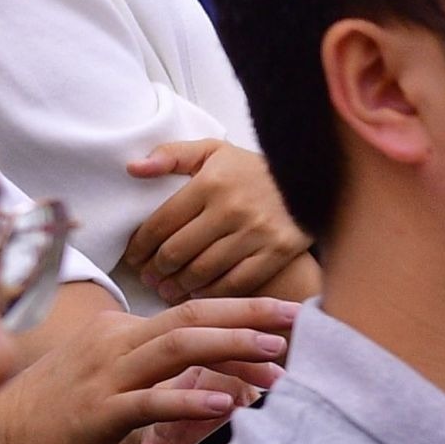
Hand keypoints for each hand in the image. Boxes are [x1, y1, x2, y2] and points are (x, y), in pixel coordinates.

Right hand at [0, 292, 293, 443]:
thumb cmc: (57, 412)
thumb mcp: (108, 377)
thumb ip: (151, 369)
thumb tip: (209, 375)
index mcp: (121, 330)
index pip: (192, 312)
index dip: (242, 312)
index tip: (286, 316)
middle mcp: (115, 341)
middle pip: (192, 316)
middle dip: (249, 315)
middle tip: (296, 322)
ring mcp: (105, 375)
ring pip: (176, 348)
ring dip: (231, 349)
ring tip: (274, 360)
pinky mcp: (96, 413)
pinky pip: (150, 400)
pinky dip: (189, 400)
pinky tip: (225, 405)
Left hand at [122, 141, 315, 300]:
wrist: (311, 178)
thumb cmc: (253, 169)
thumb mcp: (213, 151)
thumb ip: (172, 155)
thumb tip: (133, 169)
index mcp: (210, 182)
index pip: (161, 222)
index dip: (140, 245)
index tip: (133, 257)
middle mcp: (231, 208)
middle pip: (178, 252)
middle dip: (156, 270)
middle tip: (148, 277)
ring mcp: (256, 233)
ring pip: (203, 271)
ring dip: (179, 285)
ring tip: (167, 289)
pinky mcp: (277, 252)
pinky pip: (235, 283)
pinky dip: (212, 292)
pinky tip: (200, 292)